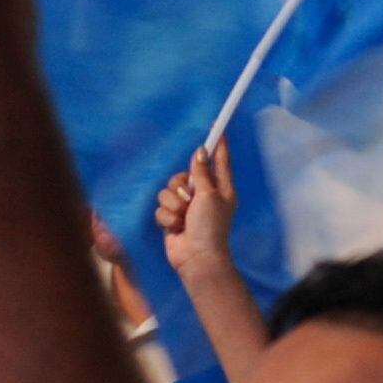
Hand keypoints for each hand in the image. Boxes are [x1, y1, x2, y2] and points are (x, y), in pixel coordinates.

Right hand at [154, 143, 238, 281]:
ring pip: (168, 190)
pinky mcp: (172, 218)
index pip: (219, 159)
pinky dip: (167, 217)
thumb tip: (201, 152)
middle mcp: (204, 195)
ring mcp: (187, 207)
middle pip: (185, 173)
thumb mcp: (209, 195)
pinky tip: (176, 228)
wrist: (196, 258)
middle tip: (188, 198)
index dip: (217, 142)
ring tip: (182, 217)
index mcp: (221, 188)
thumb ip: (201, 173)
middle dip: (181, 185)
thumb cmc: (210, 227)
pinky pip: (161, 207)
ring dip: (173, 204)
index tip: (216, 124)